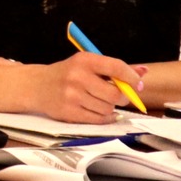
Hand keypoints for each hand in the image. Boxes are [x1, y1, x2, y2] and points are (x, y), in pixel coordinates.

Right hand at [32, 53, 147, 123]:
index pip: (117, 67)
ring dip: (109, 108)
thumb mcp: (88, 64)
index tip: (137, 84)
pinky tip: (97, 110)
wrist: (37, 86)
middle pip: (115, 94)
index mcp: (85, 60)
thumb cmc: (67, 74)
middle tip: (117, 96)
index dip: (132, 78)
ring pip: (108, 109)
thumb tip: (143, 72)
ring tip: (98, 101)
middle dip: (122, 97)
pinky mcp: (69, 112)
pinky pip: (98, 119)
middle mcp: (78, 77)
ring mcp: (72, 96)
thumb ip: (115, 69)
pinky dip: (103, 117)